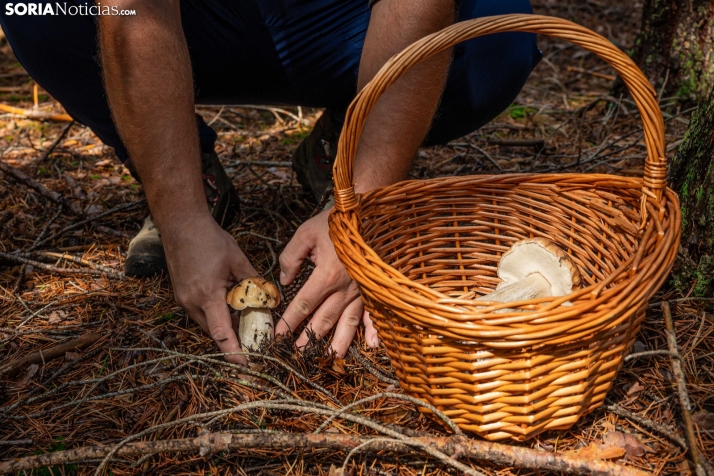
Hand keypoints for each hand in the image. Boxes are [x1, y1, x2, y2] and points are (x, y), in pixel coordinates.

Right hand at [161, 212, 256, 364]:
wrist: (181, 225)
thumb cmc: (209, 239)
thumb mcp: (238, 259)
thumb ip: (254, 281)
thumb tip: (270, 298)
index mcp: (208, 295)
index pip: (222, 334)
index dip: (234, 352)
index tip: (246, 365)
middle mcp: (192, 302)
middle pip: (216, 333)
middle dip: (235, 341)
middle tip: (255, 344)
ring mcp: (184, 300)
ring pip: (208, 324)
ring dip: (226, 326)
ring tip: (246, 323)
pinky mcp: (182, 296)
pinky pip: (202, 314)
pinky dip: (217, 315)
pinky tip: (230, 307)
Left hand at [276, 209, 378, 356]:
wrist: (368, 211)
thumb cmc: (337, 222)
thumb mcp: (305, 233)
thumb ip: (290, 258)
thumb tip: (284, 280)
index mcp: (327, 275)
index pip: (303, 305)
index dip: (289, 322)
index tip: (278, 337)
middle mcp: (345, 288)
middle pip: (324, 320)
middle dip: (309, 339)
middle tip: (298, 356)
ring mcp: (362, 290)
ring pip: (348, 322)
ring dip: (338, 343)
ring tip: (330, 359)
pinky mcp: (374, 288)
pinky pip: (374, 312)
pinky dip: (374, 330)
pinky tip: (374, 345)